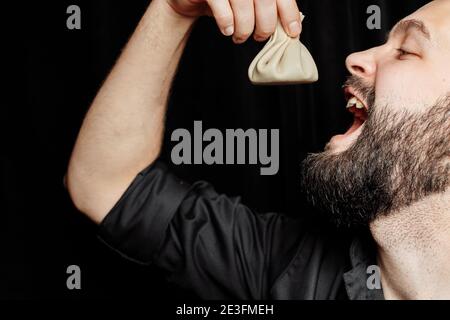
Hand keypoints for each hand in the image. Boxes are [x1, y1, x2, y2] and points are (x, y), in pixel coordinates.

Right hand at [165, 0, 301, 42]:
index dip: (289, 12)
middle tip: (259, 37)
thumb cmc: (226, 1)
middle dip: (265, 25)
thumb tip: (293, 26)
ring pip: (243, 3)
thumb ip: (270, 7)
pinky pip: (220, 3)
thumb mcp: (252, 3)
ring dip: (244, 27)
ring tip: (240, 37)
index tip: (293, 32)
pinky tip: (227, 30)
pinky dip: (226, 20)